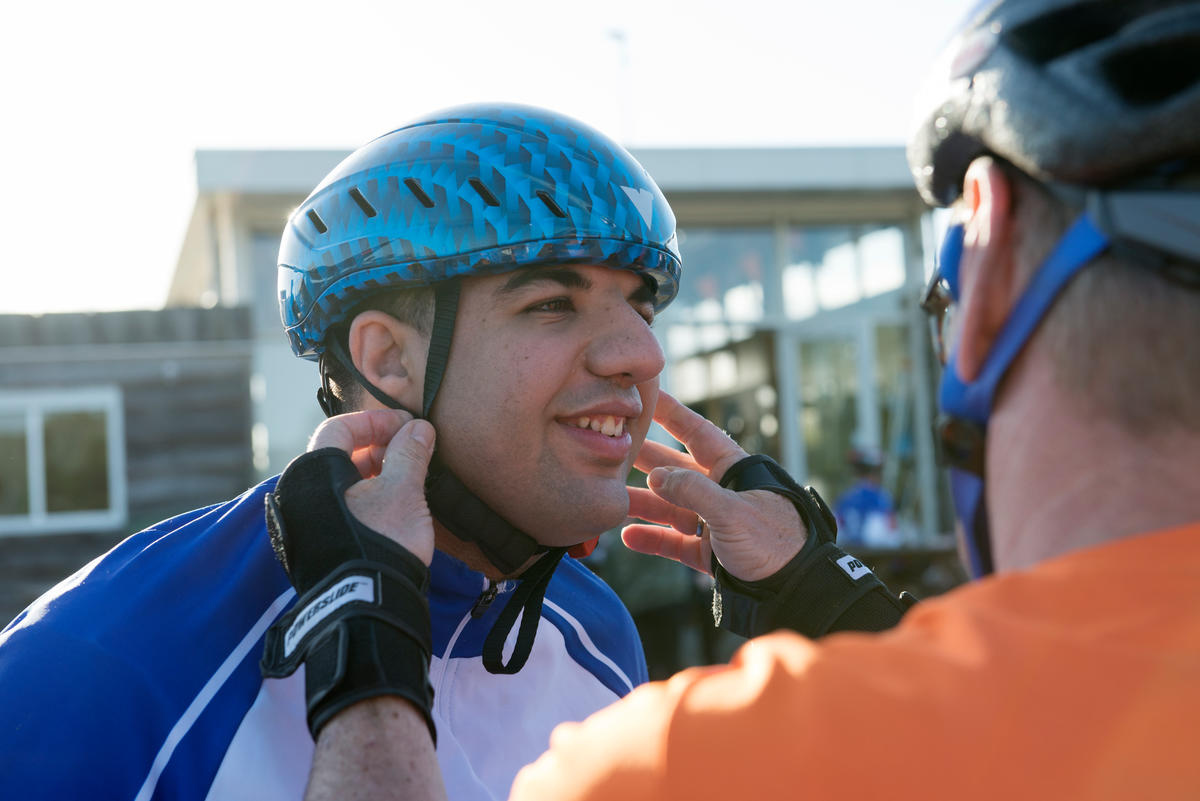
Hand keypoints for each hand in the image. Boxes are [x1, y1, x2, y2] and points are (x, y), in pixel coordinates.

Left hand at [308, 409, 436, 564]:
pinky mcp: (314, 546)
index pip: (340, 427)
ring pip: (340, 484)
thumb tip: (419, 428)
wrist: (366, 606)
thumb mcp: (404, 491)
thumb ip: (410, 454)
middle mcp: (299, 494)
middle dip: (379, 448)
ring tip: (406, 481)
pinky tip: (392, 510)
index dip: (376, 421)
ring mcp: (304, 523)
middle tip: (411, 453)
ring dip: (374, 475)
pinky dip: (365, 500)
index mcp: (313, 472)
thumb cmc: (381, 541)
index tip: (407, 428)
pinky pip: (338, 509)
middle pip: (339, 455)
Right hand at [623, 391, 805, 581]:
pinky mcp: (707, 552)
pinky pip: (672, 541)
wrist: (793, 588)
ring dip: (640, 502)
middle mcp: (719, 491)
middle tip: (609, 444)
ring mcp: (712, 522)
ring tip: (609, 495)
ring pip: (668, 506)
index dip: (670, 413)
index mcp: (732, 471)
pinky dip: (651, 538)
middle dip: (643, 458)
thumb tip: (655, 475)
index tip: (644, 394)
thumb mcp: (733, 512)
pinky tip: (628, 536)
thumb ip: (693, 491)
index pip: (695, 433)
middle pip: (674, 468)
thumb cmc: (774, 542)